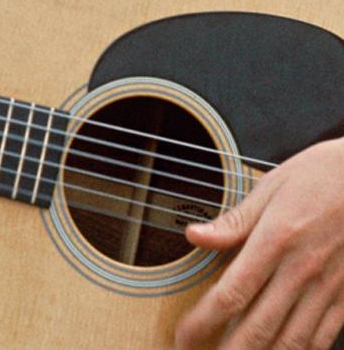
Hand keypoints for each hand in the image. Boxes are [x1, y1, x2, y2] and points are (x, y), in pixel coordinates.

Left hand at [174, 138, 343, 348]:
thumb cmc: (318, 176)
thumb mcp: (271, 187)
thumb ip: (234, 221)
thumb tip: (193, 235)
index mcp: (275, 240)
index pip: (232, 293)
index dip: (203, 321)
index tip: (183, 336)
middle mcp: (301, 270)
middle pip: (259, 328)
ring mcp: (327, 288)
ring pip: (291, 342)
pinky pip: (321, 339)